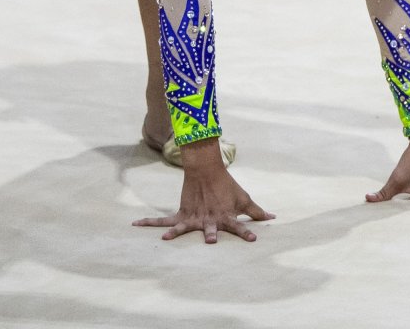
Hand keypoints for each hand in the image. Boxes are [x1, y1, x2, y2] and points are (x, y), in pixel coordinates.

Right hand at [133, 138, 274, 243]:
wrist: (206, 169)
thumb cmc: (226, 186)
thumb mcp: (243, 198)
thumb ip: (256, 211)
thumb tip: (273, 218)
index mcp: (225, 216)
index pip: (239, 226)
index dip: (246, 232)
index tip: (254, 238)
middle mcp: (209, 218)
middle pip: (210, 228)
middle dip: (211, 234)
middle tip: (211, 240)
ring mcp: (194, 216)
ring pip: (184, 227)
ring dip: (176, 232)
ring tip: (167, 238)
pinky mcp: (182, 213)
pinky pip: (163, 220)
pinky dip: (149, 223)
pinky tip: (136, 225)